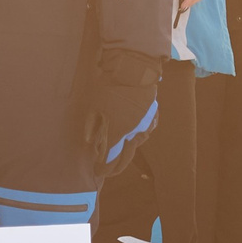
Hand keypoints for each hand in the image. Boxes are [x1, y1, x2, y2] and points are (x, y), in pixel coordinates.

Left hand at [87, 46, 163, 173]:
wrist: (135, 70)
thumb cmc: (110, 86)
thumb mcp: (94, 106)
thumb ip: (91, 126)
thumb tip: (89, 142)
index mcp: (118, 132)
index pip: (110, 158)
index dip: (103, 168)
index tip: (97, 172)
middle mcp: (134, 133)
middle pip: (126, 158)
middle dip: (116, 168)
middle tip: (109, 172)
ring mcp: (146, 126)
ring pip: (136, 145)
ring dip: (127, 151)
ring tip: (120, 155)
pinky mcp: (153, 118)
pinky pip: (145, 133)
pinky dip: (138, 137)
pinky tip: (134, 137)